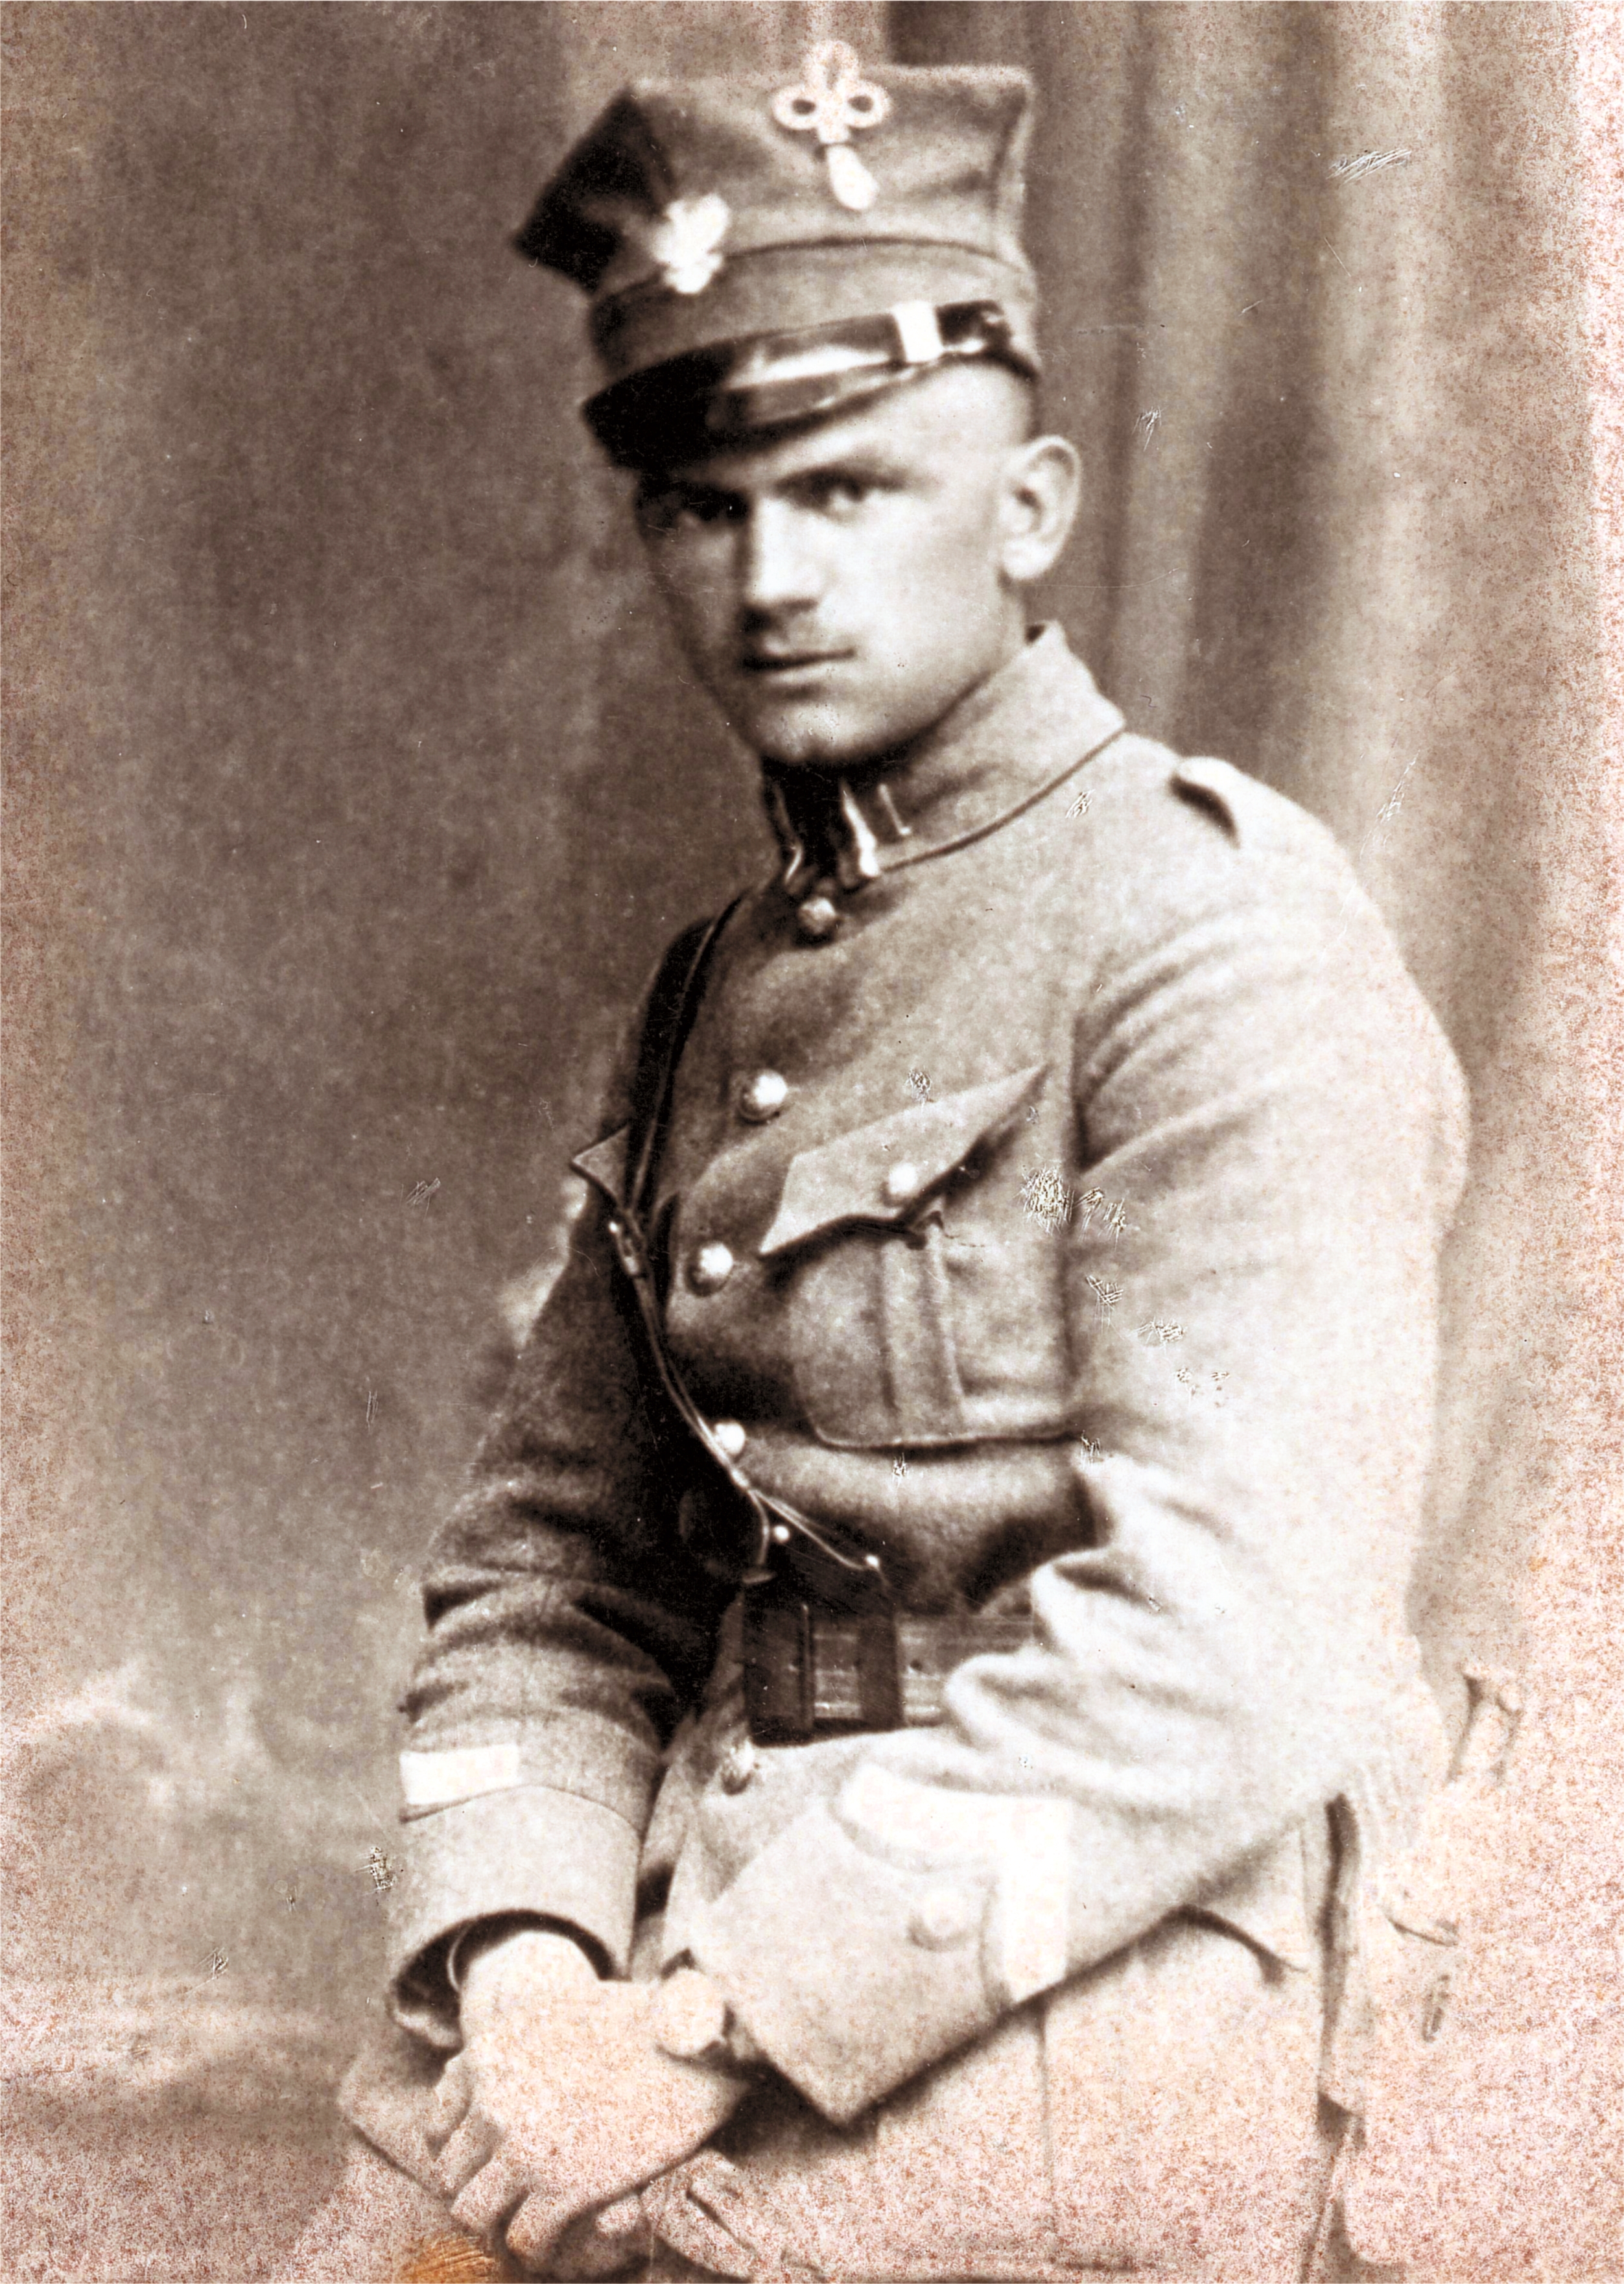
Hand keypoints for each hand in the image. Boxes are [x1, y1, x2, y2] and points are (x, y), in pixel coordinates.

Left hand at [427, 1929, 749, 2275]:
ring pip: (472, 2215)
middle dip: (478, 2189)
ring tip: (527, 2225)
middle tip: (510, 2200)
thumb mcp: (554, 2015)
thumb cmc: (636, 2021)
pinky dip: (538, 2247)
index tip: (487, 2164)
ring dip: (497, 2224)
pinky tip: (561, 2239)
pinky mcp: (564, 2188)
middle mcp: (492, 2105)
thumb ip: (514, 2049)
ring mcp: (523, 2150)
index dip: (460, 2152)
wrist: (690, 2041)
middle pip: (449, 2176)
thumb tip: (493, 2078)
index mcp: (485, 2056)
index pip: (436, 2127)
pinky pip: (525, 2240)